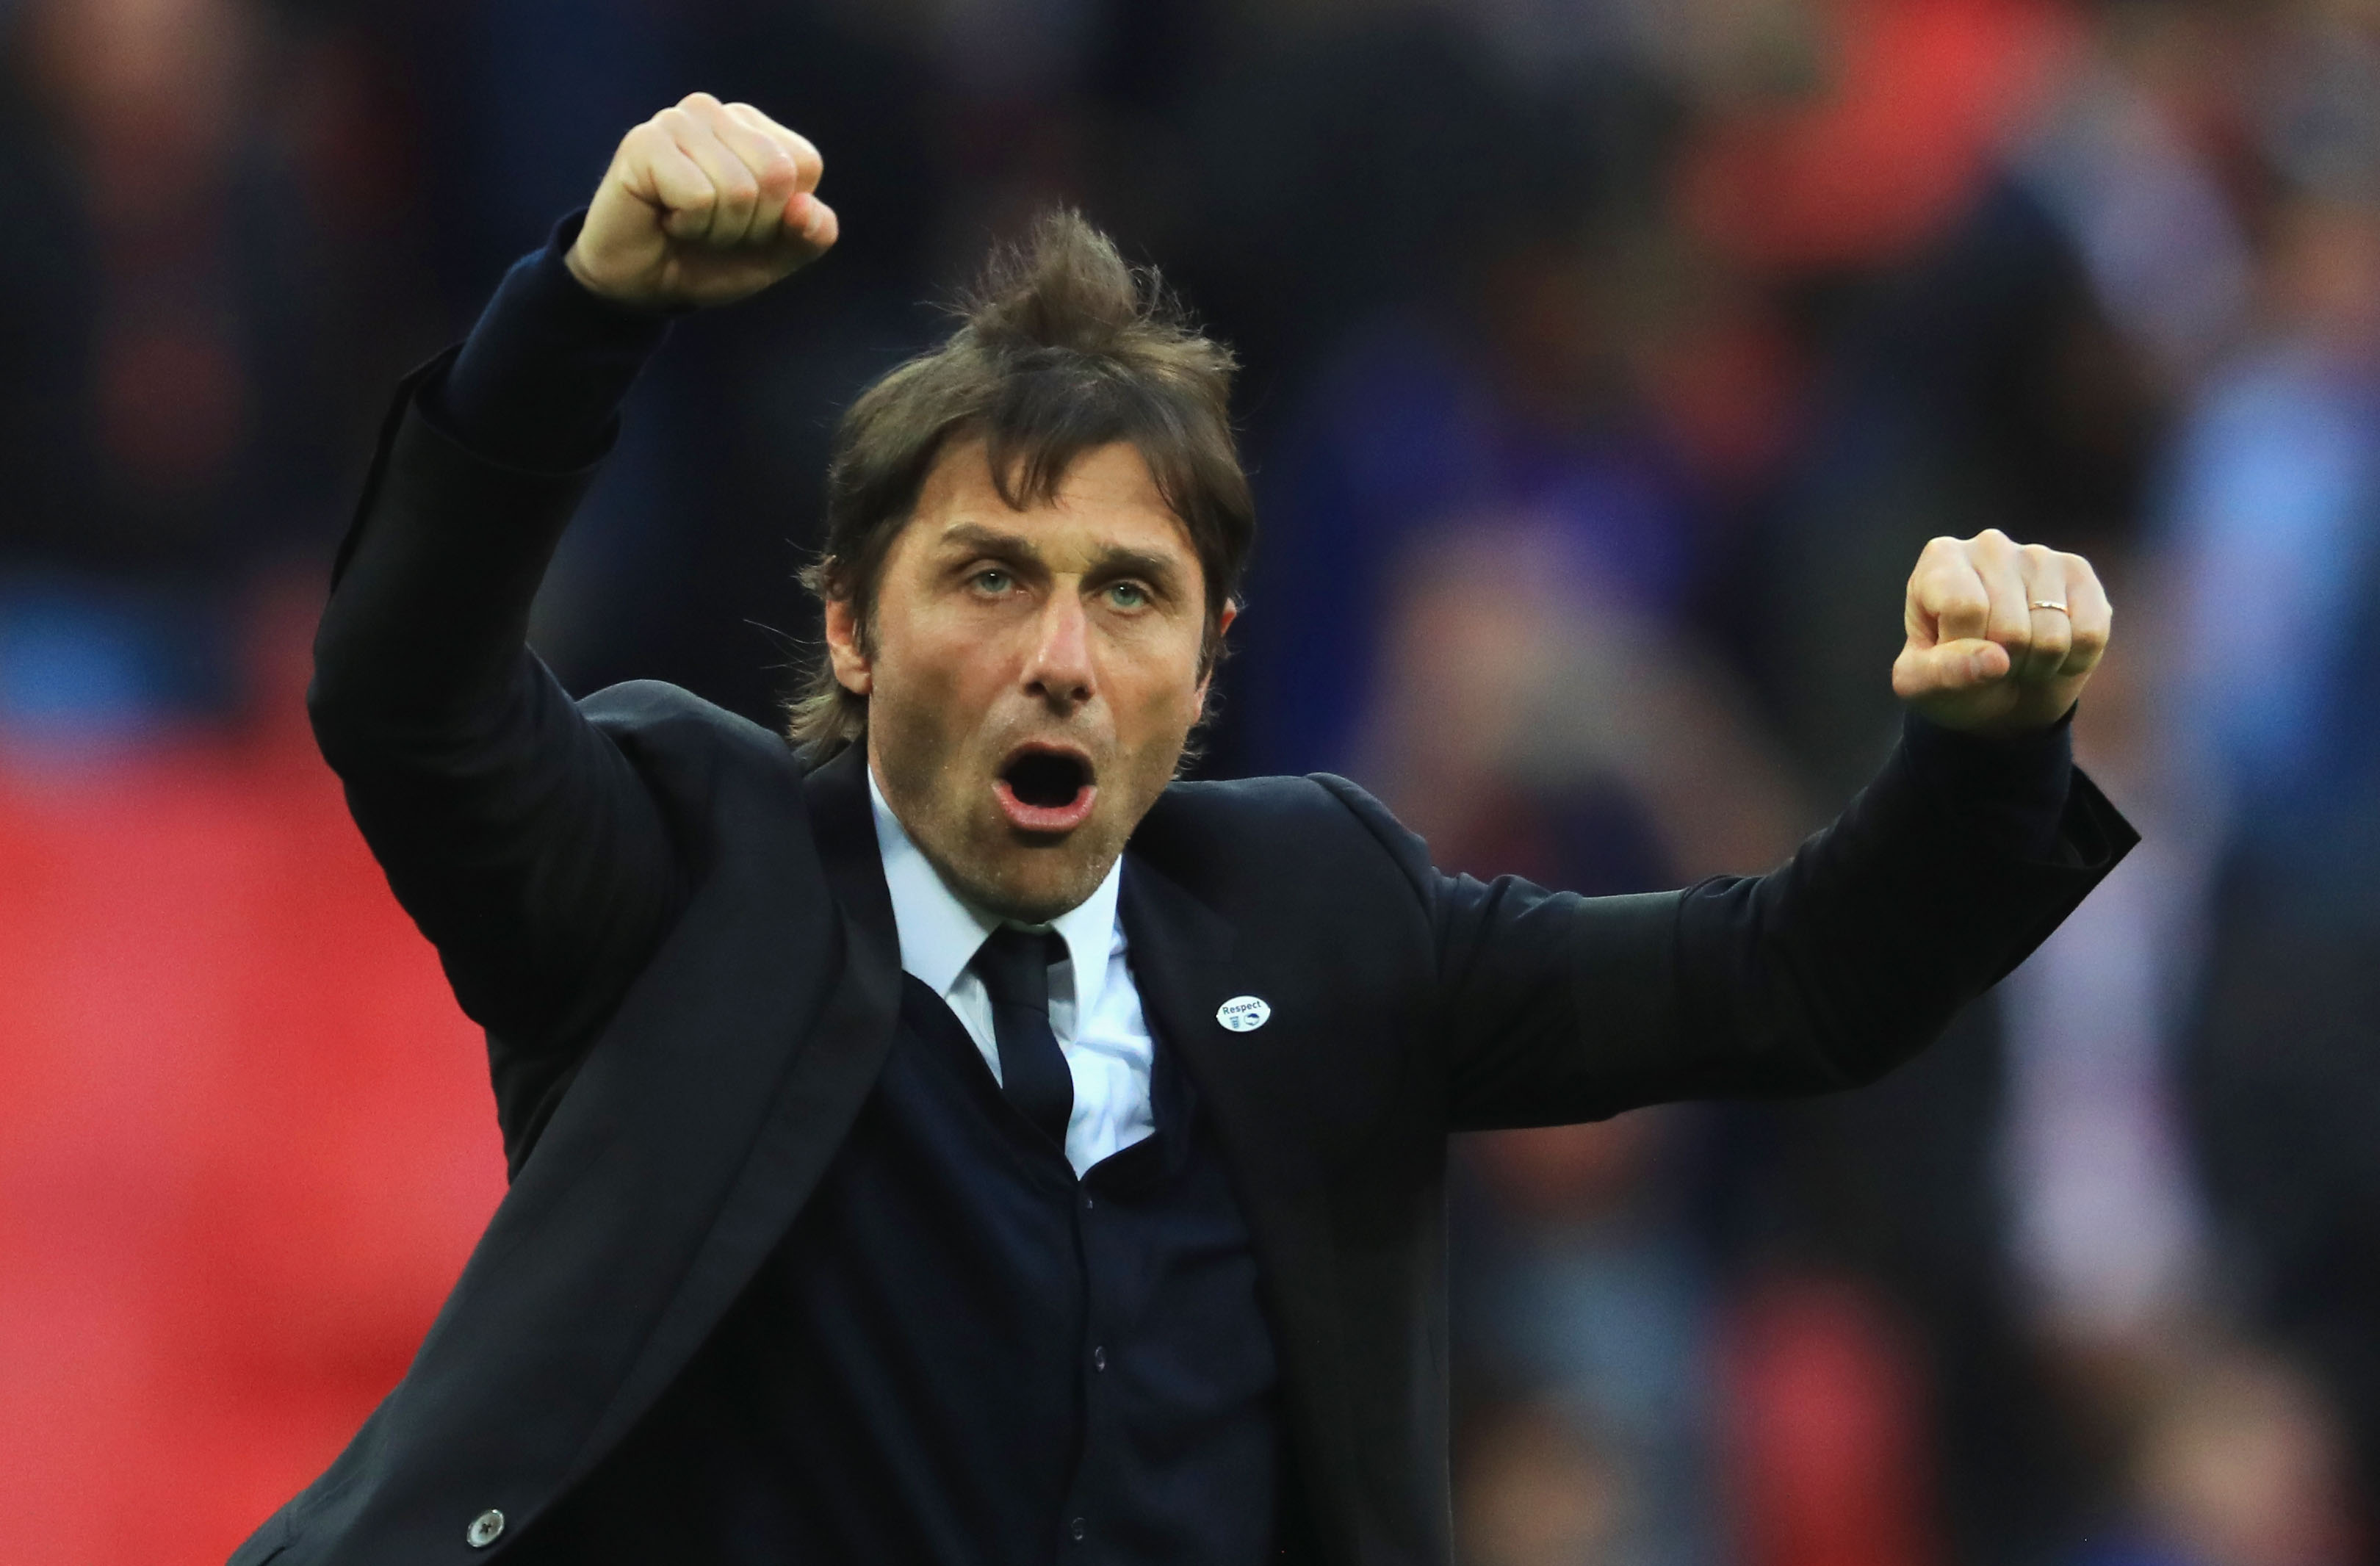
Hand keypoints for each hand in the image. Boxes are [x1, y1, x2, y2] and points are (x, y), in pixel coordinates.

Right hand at [565, 92, 837, 311]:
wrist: (642, 285)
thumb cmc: (709, 259)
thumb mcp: (777, 255)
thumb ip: (812, 234)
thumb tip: (806, 207)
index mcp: (757, 129)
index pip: (804, 164)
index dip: (783, 215)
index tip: (746, 224)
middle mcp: (718, 113)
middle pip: (775, 174)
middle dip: (751, 225)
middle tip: (713, 228)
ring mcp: (678, 121)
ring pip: (738, 189)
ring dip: (716, 230)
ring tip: (687, 225)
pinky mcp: (644, 142)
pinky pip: (698, 197)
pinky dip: (688, 226)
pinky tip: (665, 218)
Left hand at [1892, 529, 2110, 735]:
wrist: (2000, 691)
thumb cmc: (1952, 677)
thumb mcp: (1922, 684)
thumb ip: (1942, 672)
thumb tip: (1995, 659)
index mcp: (1941, 560)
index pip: (1964, 608)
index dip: (1964, 650)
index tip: (1955, 653)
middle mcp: (1990, 545)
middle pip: (2010, 627)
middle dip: (2002, 663)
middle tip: (1992, 660)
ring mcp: (2039, 555)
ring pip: (2052, 635)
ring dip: (2037, 665)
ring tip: (2019, 656)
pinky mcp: (2080, 573)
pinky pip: (2089, 635)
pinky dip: (2072, 660)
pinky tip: (2052, 651)